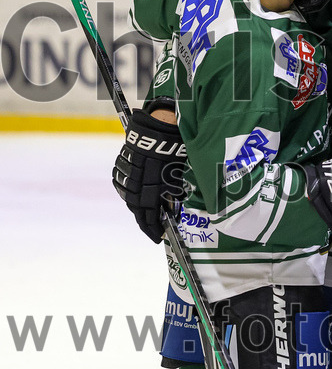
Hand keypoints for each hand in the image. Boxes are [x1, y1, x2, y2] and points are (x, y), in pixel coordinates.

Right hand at [111, 107, 187, 242]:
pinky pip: (124, 185)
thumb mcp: (175, 178)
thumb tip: (167, 212)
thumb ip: (170, 197)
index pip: (148, 218)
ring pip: (129, 198)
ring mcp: (124, 177)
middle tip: (154, 229)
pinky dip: (132, 192)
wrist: (157, 131)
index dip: (154, 229)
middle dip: (146, 221)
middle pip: (137, 210)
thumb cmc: (173, 154)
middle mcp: (134, 187)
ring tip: (147, 214)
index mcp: (149, 191)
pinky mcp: (119, 168)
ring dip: (138, 206)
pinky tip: (139, 195)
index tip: (160, 237)